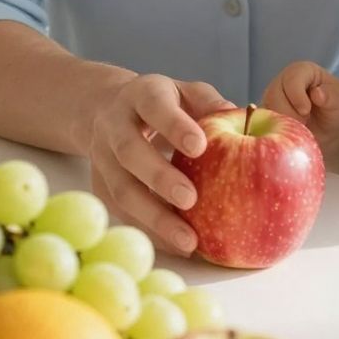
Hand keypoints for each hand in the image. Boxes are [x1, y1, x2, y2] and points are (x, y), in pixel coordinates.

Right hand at [86, 72, 232, 256]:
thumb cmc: (162, 104)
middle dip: (159, 177)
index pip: (155, 106)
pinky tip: (178, 247)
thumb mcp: (184, 92)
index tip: (200, 146)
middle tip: (191, 199)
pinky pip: (122, 213)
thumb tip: (238, 113)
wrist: (106, 110)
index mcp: (140, 95)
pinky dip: (150, 232)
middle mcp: (114, 126)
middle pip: (130, 151)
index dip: (175, 126)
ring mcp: (102, 158)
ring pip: (122, 190)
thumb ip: (209, 101)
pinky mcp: (100, 187)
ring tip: (188, 241)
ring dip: (154, 218)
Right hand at [263, 60, 338, 157]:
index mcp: (302, 72)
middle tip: (303, 124)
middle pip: (273, 94)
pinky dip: (272, 131)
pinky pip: (260, 123)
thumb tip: (317, 93)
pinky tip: (286, 137)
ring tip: (298, 129)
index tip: (306, 110)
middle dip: (288, 113)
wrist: (331, 131)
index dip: (296, 94)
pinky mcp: (266, 116)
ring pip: (265, 110)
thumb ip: (330, 96)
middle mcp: (283, 82)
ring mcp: (272, 99)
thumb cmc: (336, 110)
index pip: (291, 78)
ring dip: (280, 124)